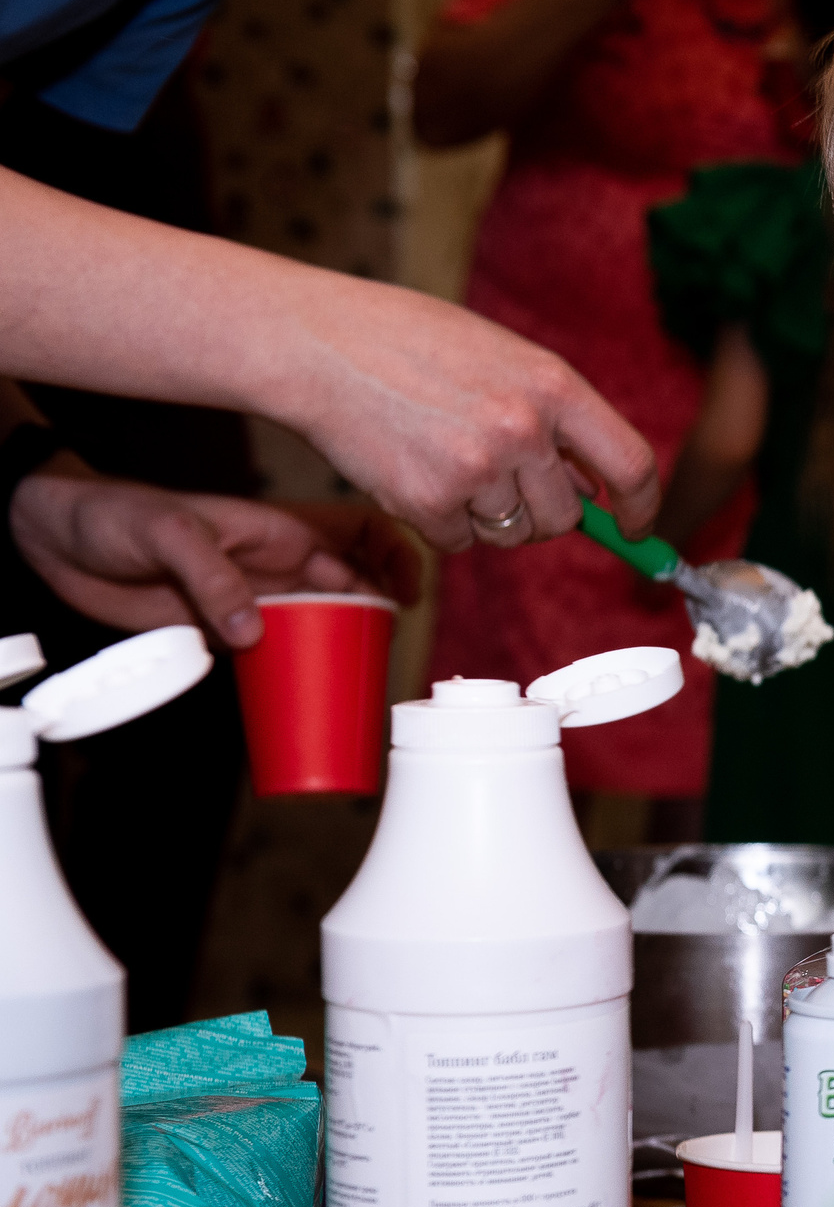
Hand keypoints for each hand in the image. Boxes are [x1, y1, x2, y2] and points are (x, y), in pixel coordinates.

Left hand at [10, 460, 421, 648]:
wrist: (54, 537)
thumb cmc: (111, 515)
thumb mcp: (166, 534)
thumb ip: (212, 578)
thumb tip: (253, 632)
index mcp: (277, 528)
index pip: (361, 534)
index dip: (396, 558)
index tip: (406, 594)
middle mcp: (277, 563)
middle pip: (354, 585)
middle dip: (381, 612)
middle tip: (384, 647)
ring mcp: (253, 597)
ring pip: (322, 620)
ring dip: (345, 644)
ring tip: (357, 675)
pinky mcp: (225, 628)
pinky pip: (278, 650)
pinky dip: (298, 669)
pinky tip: (305, 690)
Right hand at [266, 269, 659, 552]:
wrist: (315, 343)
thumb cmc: (408, 340)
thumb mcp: (502, 356)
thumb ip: (555, 416)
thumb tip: (596, 486)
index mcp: (553, 385)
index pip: (631, 464)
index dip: (641, 505)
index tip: (635, 523)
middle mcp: (522, 430)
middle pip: (566, 516)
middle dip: (542, 510)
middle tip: (499, 475)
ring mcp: (476, 471)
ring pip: (513, 534)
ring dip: (489, 517)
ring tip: (447, 459)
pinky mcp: (428, 504)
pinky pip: (460, 543)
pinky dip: (442, 523)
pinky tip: (414, 470)